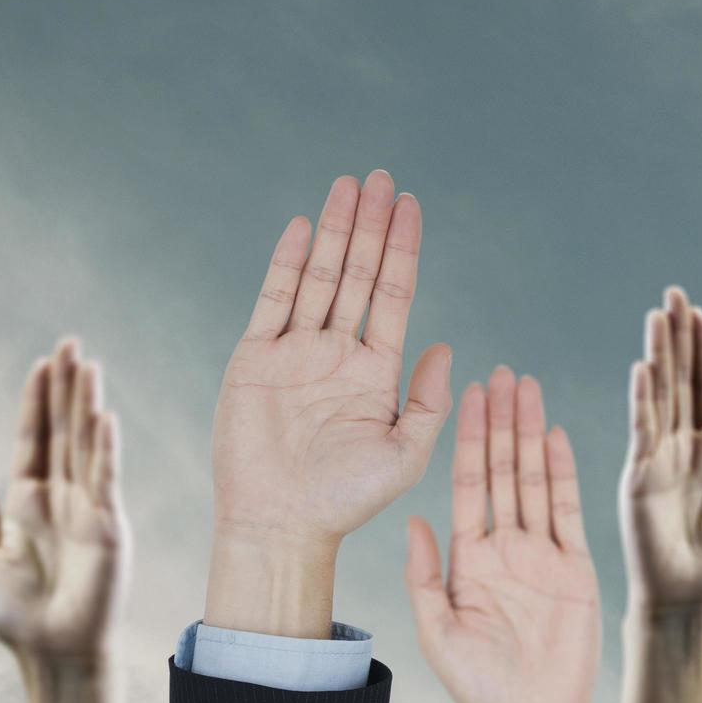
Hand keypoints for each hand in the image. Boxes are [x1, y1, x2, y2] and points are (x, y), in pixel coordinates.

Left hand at [0, 340, 127, 659]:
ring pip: (85, 446)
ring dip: (86, 405)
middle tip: (70, 343)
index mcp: (29, 503)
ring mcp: (87, 510)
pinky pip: (103, 481)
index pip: (34, 439)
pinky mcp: (105, 529)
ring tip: (88, 364)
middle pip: (63, 431)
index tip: (42, 363)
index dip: (38, 401)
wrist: (49, 654)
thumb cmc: (18, 617)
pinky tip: (102, 417)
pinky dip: (104, 449)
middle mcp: (62, 499)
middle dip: (66, 388)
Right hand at [209, 171, 452, 635]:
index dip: (403, 249)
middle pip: (359, 274)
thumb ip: (427, 401)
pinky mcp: (255, 358)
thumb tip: (446, 345)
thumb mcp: (405, 454)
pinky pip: (274, 300)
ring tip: (349, 186)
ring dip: (335, 231)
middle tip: (383, 178)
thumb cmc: (346, 499)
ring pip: (320, 277)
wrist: (281, 524)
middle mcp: (338, 352)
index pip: (394, 294)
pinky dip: (289, 263)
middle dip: (371, 226)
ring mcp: (295, 352)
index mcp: (376, 370)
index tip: (412, 206)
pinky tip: (305, 226)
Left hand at [407, 367, 599, 702]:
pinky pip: (568, 511)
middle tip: (501, 373)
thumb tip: (411, 521)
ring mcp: (541, 554)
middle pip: (504, 470)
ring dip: (531, 434)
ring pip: (536, 480)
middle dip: (502, 421)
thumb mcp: (438, 629)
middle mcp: (505, 546)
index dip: (470, 438)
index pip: (469, 483)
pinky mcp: (574, 568)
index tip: (467, 394)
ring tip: (527, 388)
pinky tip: (555, 435)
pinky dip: (563, 473)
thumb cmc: (479, 685)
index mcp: (469, 557)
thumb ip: (424, 576)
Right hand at [623, 287, 701, 610]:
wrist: (692, 601)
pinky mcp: (640, 478)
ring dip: (658, 355)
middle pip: (679, 380)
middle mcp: (682, 448)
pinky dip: (643, 399)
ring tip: (657, 314)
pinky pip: (643, 431)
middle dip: (677, 337)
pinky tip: (644, 367)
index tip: (699, 312)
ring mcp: (658, 459)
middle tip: (673, 293)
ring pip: (659, 395)